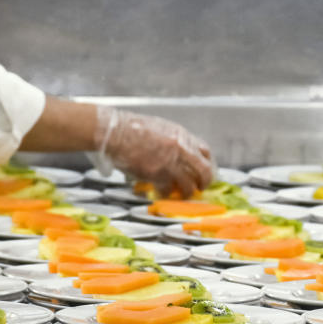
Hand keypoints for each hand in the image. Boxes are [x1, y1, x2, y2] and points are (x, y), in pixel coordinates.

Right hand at [94, 107, 212, 197]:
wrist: (115, 131)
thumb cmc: (131, 128)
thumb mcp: (160, 128)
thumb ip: (173, 141)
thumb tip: (179, 154)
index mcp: (181, 135)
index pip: (205, 151)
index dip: (208, 163)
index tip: (205, 170)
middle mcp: (180, 148)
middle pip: (204, 170)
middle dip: (205, 182)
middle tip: (200, 187)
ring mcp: (170, 162)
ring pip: (189, 185)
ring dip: (186, 193)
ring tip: (182, 195)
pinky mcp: (158, 174)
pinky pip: (168, 190)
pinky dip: (166, 194)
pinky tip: (162, 192)